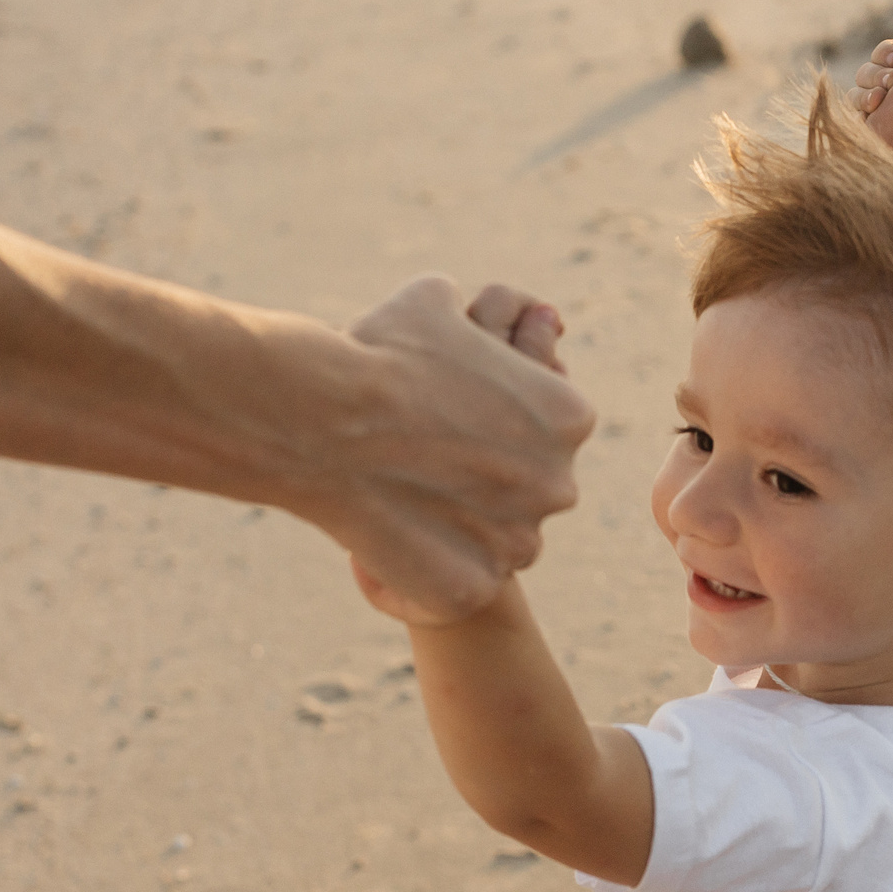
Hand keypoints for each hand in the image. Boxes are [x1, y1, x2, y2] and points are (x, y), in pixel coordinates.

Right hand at [328, 275, 591, 623]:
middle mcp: (559, 484)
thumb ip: (475, 316)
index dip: (494, 424)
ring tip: (406, 499)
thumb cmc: (379, 352)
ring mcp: (520, 542)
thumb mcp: (437, 302)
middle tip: (425, 463)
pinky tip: (398, 537)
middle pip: (528, 489)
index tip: (447, 420)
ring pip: (500, 540)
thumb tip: (473, 310)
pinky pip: (462, 583)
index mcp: (569, 416)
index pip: (544, 430)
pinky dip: (435, 569)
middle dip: (486, 479)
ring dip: (465, 527)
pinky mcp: (476, 589)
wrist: (323, 416)